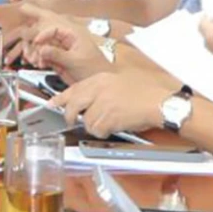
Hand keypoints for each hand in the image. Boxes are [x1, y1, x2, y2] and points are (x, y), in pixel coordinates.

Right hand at [7, 5, 112, 79]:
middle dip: (31, 35)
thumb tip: (42, 49)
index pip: (52, 27)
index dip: (42, 34)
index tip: (36, 42)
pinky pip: (41, 54)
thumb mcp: (76, 61)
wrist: (98, 82)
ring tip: (32, 59)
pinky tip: (37, 63)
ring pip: (40, 43)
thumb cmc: (96, 69)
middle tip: (24, 40)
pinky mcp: (56, 58)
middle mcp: (64, 38)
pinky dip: (36, 58)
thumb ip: (58, 54)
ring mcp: (59, 48)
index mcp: (73, 33)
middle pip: (43, 28)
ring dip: (33, 50)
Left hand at [51, 71, 170, 136]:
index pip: (73, 89)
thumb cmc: (146, 94)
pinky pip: (97, 130)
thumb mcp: (120, 81)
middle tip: (72, 121)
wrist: (160, 102)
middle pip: (73, 106)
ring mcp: (102, 104)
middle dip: (70, 116)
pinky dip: (104, 132)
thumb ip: (101, 89)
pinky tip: (114, 126)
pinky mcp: (108, 118)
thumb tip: (87, 99)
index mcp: (100, 79)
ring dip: (95, 126)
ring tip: (108, 122)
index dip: (60, 98)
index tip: (52, 103)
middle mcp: (98, 90)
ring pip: (86, 121)